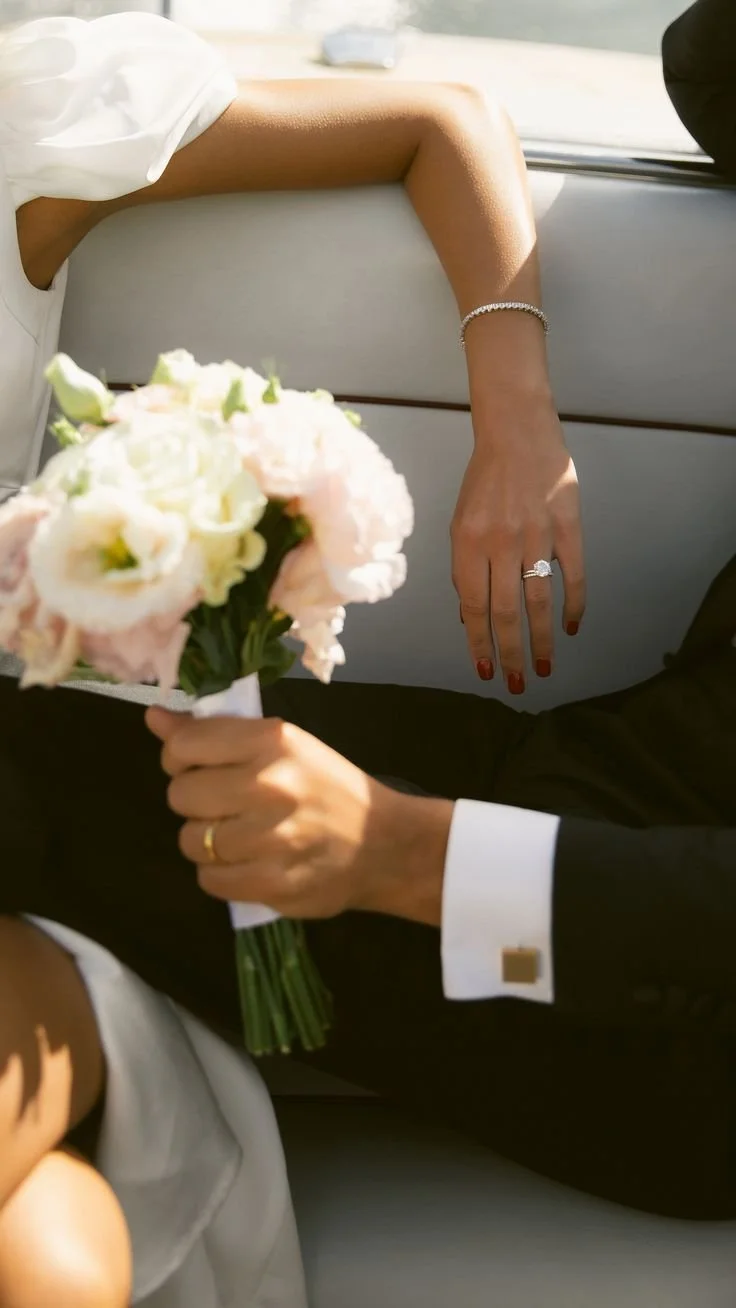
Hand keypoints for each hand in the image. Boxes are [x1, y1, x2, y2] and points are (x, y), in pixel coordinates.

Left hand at [145, 707, 450, 923]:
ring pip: (192, 841)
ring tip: (240, 835)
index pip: (183, 746)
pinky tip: (248, 862)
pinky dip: (221, 873)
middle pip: (180, 795)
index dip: (180, 757)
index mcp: (272, 741)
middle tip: (225, 803)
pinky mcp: (273, 883)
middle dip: (196, 800)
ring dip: (207, 840)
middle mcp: (269, 786)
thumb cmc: (329, 787)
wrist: (386, 845)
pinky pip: (210, 879)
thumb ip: (217, 733)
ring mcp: (271, 839)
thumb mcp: (283, 745)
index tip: (200, 766)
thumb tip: (155, 719)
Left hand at [451, 397, 584, 692]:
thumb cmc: (485, 480)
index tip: (485, 670)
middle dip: (511, 654)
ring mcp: (536, 535)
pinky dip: (574, 604)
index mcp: (468, 544)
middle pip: (506, 612)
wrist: (517, 431)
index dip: (479, 642)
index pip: (473, 607)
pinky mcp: (567, 525)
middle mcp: (500, 543)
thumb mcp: (461, 522)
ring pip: (539, 601)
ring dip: (541, 641)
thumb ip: (465, 568)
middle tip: (517, 684)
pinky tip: (572, 628)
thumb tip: (469, 616)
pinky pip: (573, 573)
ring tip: (545, 668)